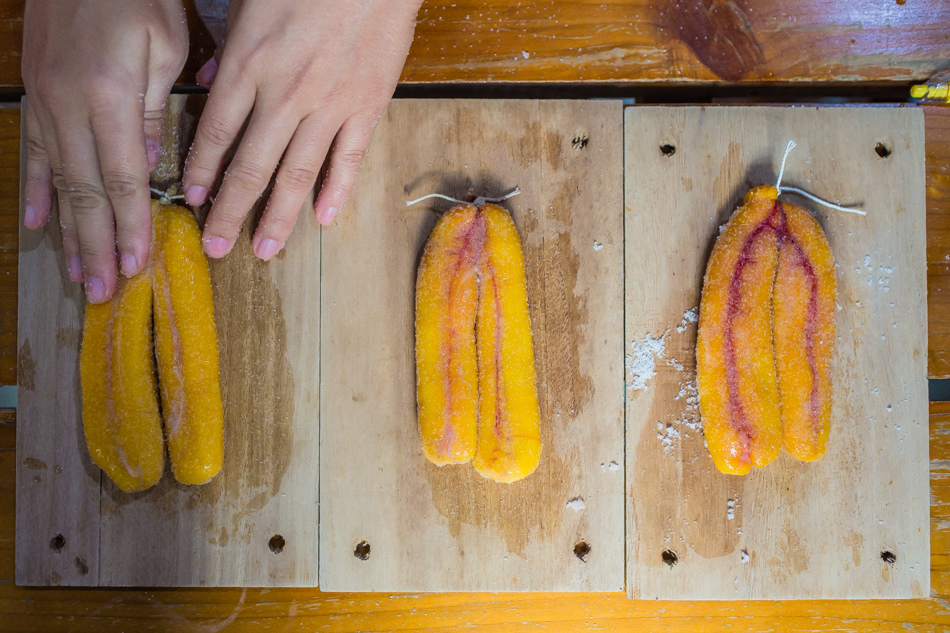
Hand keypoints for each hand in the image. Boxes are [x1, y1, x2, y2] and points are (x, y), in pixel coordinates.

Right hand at [22, 0, 188, 302]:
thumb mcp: (163, 46)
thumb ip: (152, 110)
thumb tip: (149, 167)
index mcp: (110, 98)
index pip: (123, 180)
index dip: (130, 226)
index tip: (138, 265)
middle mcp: (69, 106)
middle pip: (87, 193)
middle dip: (98, 245)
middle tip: (106, 291)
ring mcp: (45, 101)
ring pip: (59, 181)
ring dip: (69, 232)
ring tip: (79, 274)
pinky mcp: (34, 93)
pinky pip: (35, 152)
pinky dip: (39, 191)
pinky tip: (39, 223)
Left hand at [182, 0, 421, 261]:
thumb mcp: (251, 2)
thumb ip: (227, 46)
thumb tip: (207, 79)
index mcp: (249, 63)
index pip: (217, 132)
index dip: (203, 172)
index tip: (194, 203)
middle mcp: (285, 94)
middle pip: (252, 165)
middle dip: (231, 212)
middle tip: (217, 248)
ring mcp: (330, 105)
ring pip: (298, 174)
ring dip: (278, 216)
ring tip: (264, 249)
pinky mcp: (367, 106)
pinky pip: (349, 159)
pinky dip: (336, 191)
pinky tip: (323, 219)